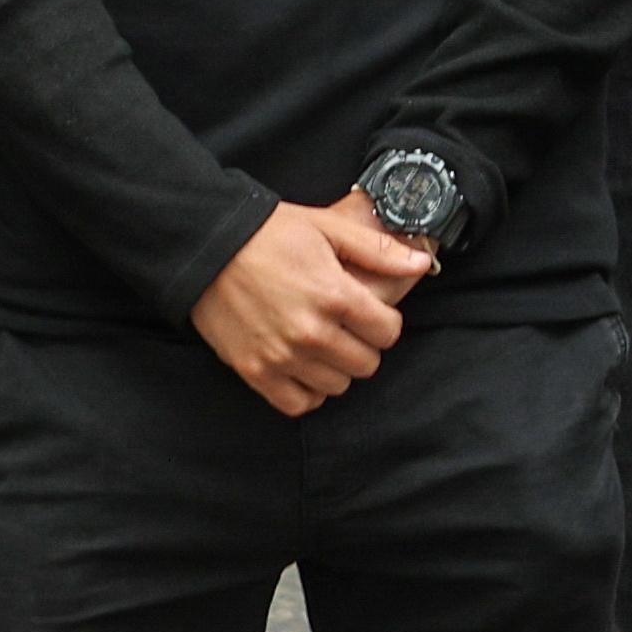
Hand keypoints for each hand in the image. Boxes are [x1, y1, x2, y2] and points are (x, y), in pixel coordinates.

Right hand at [188, 195, 429, 416]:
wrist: (208, 249)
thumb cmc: (271, 234)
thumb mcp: (329, 228)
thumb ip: (378, 250)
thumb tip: (422, 263)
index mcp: (335, 295)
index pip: (389, 332)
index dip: (385, 322)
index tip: (371, 313)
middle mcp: (312, 332)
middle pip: (366, 364)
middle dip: (364, 345)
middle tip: (347, 328)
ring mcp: (282, 357)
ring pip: (337, 386)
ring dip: (337, 368)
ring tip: (324, 344)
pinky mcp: (256, 372)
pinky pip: (299, 404)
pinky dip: (307, 391)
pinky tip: (305, 368)